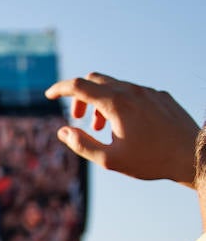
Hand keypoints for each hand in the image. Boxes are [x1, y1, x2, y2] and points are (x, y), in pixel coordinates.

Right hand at [44, 73, 196, 186]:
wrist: (193, 156)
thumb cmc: (151, 160)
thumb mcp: (110, 160)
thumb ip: (81, 144)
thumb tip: (62, 131)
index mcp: (116, 103)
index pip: (79, 86)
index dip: (59, 89)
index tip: (48, 95)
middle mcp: (132, 91)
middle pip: (95, 79)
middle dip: (81, 96)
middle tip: (79, 119)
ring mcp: (149, 92)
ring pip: (116, 86)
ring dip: (101, 102)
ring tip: (104, 127)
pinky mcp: (162, 96)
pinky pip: (135, 92)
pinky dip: (121, 102)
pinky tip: (129, 125)